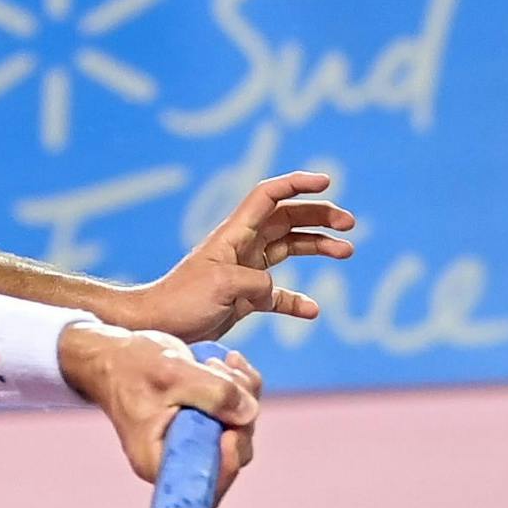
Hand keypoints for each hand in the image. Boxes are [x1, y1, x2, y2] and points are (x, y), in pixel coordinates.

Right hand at [64, 325, 262, 498]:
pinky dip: (243, 386)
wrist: (116, 354)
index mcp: (160, 461)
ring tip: (218, 362)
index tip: (229, 430)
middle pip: (233, 454)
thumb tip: (249, 413)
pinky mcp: (204, 422)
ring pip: (240, 428)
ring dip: (242, 392)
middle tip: (222, 373)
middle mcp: (179, 457)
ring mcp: (195, 440)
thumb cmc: (131, 365)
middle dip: (239, 413)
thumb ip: (213, 392)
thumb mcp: (172, 373)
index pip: (205, 486)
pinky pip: (239, 412)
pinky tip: (230, 361)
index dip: (228, 464)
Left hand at [106, 172, 355, 342]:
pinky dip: (297, 300)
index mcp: (236, 233)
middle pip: (288, 219)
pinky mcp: (246, 297)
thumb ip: (256, 282)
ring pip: (290, 248)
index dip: (297, 184)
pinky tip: (313, 310)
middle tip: (349, 225)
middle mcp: (243, 246)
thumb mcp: (222, 285)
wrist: (159, 325)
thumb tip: (273, 291)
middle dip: (320, 216)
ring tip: (346, 251)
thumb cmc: (182, 300)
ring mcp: (246, 270)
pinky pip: (279, 295)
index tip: (327, 183)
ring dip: (318, 246)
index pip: (270, 195)